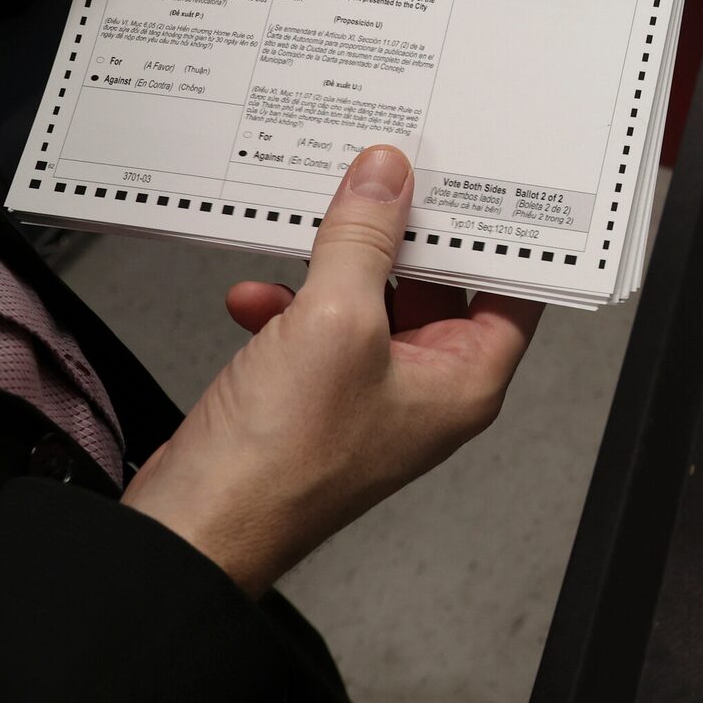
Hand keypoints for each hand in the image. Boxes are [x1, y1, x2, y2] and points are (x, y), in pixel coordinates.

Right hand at [120, 146, 544, 596]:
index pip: (510, 291)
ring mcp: (367, 393)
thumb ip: (365, 242)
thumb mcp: (334, 321)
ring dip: (334, 266)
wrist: (192, 524)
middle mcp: (425, 390)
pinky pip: (314, 328)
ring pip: (369, 299)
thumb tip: (386, 180)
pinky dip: (286, 304)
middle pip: (436, 285)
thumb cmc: (280, 463)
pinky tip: (255, 296)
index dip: (498, 235)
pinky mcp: (312, 394)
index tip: (482, 182)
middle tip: (387, 178)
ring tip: (311, 231)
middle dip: (403, 235)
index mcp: (465, 382)